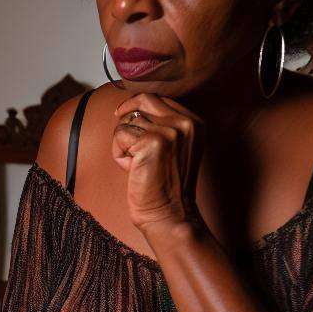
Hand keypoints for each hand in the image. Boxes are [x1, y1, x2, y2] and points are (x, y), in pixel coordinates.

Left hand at [111, 93, 202, 230]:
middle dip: (126, 116)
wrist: (168, 214)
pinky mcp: (152, 142)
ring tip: (135, 164)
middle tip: (123, 138)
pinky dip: (118, 154)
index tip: (123, 114)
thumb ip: (163, 126)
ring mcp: (170, 131)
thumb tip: (133, 108)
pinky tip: (131, 169)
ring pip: (128, 120)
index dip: (136, 105)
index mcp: (194, 122)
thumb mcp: (175, 149)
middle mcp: (185, 123)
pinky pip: (120, 136)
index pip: (158, 98)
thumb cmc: (165, 185)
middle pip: (143, 100)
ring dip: (123, 143)